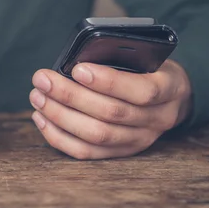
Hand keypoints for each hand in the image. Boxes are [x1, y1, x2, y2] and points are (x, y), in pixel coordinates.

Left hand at [29, 60, 191, 159]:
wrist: (171, 96)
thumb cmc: (149, 66)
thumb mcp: (147, 54)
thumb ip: (121, 55)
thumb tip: (76, 58)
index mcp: (170, 89)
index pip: (142, 91)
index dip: (108, 81)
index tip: (77, 69)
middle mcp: (159, 119)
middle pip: (111, 114)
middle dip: (71, 96)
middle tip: (42, 79)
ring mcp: (140, 140)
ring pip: (96, 135)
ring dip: (60, 116)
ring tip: (37, 96)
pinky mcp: (121, 153)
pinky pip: (87, 153)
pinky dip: (59, 137)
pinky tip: (41, 117)